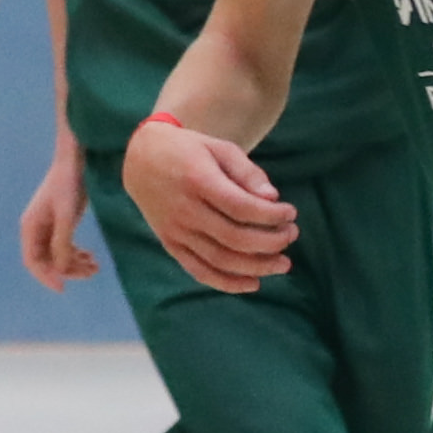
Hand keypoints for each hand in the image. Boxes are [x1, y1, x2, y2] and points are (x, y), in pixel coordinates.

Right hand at [17, 141, 97, 291]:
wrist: (74, 161)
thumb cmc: (68, 185)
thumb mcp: (67, 216)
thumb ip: (62, 242)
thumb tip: (60, 269)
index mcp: (30, 227)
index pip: (33, 261)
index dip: (46, 277)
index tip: (63, 288)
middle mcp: (35, 229)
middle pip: (47, 261)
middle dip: (68, 270)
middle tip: (92, 272)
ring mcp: (47, 226)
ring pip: (58, 255)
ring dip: (75, 264)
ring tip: (96, 266)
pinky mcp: (59, 222)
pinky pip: (64, 246)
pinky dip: (77, 254)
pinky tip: (91, 256)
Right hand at [122, 114, 294, 294]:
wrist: (141, 159)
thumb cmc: (189, 151)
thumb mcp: (219, 148)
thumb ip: (247, 172)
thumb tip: (272, 198)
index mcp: (197, 181)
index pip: (242, 208)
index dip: (272, 216)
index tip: (290, 213)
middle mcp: (184, 209)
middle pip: (235, 238)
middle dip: (272, 242)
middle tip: (291, 235)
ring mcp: (174, 230)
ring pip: (220, 259)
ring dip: (257, 267)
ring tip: (282, 264)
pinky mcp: (169, 244)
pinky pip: (199, 270)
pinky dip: (227, 283)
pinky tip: (253, 283)